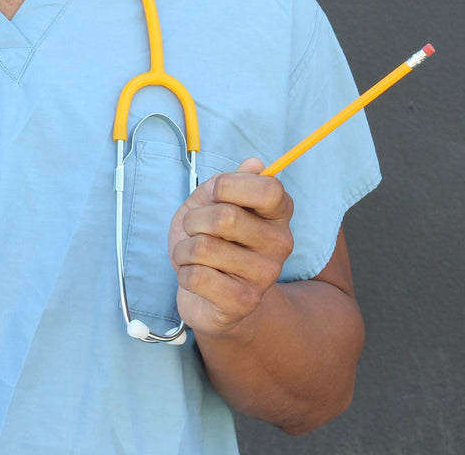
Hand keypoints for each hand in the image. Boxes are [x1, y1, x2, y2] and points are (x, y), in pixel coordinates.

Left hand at [167, 158, 294, 340]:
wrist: (210, 296)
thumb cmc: (212, 241)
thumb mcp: (212, 203)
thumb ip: (229, 183)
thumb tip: (255, 164)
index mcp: (279, 213)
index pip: (268, 189)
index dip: (229, 185)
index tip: (213, 193)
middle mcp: (281, 243)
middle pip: (225, 217)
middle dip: (194, 220)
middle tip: (194, 230)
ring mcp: (265, 275)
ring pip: (204, 247)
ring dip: (184, 250)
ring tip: (192, 257)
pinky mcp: (244, 302)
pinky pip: (197, 276)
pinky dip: (184, 274)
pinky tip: (195, 278)